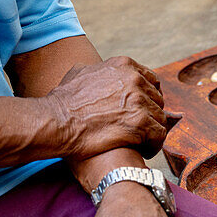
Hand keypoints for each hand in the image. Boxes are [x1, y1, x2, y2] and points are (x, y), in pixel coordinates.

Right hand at [46, 56, 166, 159]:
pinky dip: (152, 145)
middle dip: (150, 115)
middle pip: (158, 100)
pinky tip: (141, 150)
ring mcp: (139, 100)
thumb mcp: (79, 74)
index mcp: (124, 66)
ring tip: (138, 142)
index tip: (140, 111)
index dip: (148, 98)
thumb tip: (101, 69)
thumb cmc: (63, 103)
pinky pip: (159, 135)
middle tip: (138, 129)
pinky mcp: (140, 122)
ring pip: (160, 118)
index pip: (151, 81)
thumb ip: (99, 69)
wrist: (55, 122)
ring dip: (150, 132)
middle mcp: (134, 79)